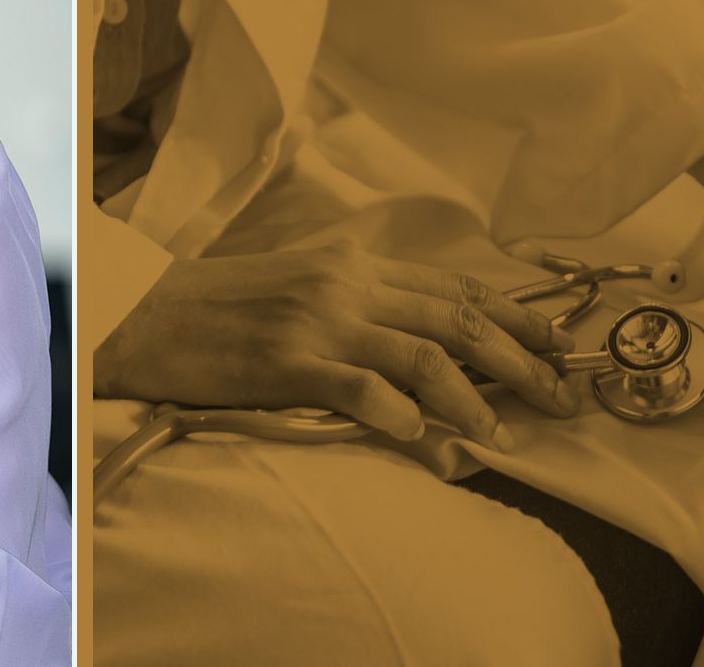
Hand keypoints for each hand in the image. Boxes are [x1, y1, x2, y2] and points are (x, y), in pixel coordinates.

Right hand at [92, 243, 579, 446]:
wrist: (139, 311)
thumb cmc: (218, 306)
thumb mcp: (298, 283)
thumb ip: (358, 298)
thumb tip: (420, 333)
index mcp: (353, 263)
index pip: (454, 287)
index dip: (517, 316)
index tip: (561, 346)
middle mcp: (346, 285)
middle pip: (457, 320)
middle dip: (522, 360)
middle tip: (564, 398)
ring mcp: (318, 322)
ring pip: (422, 355)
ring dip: (474, 398)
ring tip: (504, 436)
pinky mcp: (287, 361)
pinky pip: (360, 387)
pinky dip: (401, 414)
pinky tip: (426, 440)